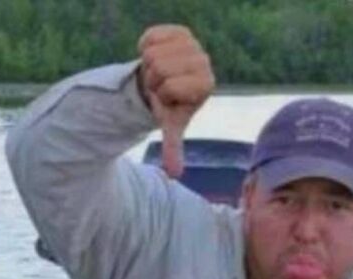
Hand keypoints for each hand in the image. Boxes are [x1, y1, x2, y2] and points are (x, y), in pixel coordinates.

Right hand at [137, 24, 214, 177]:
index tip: (170, 97)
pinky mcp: (179, 31)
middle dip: (154, 79)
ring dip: (149, 65)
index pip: (169, 86)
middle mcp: (204, 60)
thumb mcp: (171, 125)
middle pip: (159, 67)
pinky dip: (146, 47)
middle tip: (162, 84)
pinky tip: (157, 54)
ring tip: (161, 72)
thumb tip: (174, 175)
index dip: (162, 94)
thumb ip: (173, 148)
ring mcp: (193, 43)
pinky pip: (150, 37)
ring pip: (153, 53)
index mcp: (206, 84)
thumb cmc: (169, 105)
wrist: (163, 82)